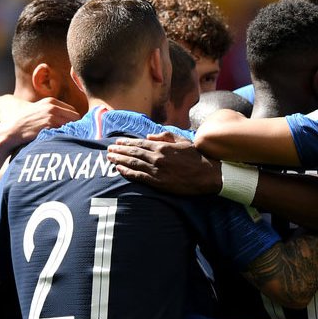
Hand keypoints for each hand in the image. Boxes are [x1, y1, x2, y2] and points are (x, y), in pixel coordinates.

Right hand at [0, 97, 81, 146]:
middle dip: (76, 126)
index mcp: (51, 102)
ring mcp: (51, 115)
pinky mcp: (49, 125)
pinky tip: (62, 142)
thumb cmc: (26, 123)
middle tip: (73, 136)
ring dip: (73, 133)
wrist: (11, 130)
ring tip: (69, 140)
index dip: (73, 121)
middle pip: (76, 117)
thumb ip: (52, 112)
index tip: (72, 130)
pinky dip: (66, 136)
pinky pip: (65, 131)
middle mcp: (52, 106)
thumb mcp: (39, 111)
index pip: (73, 111)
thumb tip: (70, 121)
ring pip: (73, 125)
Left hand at [106, 131, 222, 194]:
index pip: (139, 143)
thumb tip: (149, 135)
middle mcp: (157, 157)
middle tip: (108, 150)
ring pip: (133, 164)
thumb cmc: (197, 157)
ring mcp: (157, 170)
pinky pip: (139, 177)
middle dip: (119, 151)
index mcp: (163, 146)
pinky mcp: (159, 182)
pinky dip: (128, 173)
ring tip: (110, 158)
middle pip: (133, 153)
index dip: (126, 143)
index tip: (117, 142)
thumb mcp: (183, 141)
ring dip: (120, 160)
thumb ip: (165, 136)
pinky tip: (119, 170)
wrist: (208, 175)